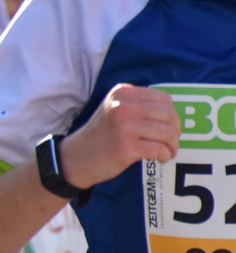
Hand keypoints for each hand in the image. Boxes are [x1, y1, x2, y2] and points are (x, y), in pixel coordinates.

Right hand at [59, 84, 180, 190]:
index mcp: (122, 94)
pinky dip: (165, 155)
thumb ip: (139, 105)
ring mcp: (123, 126)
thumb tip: (173, 114)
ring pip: (167, 132)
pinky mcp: (125, 146)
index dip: (173, 115)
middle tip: (172, 142)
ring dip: (172, 145)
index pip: (164, 99)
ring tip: (168, 152)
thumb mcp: (115, 109)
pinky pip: (159, 149)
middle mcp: (123, 106)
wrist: (77, 157)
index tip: (170, 128)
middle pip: (168, 115)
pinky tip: (160, 159)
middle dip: (176, 131)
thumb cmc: (102, 135)